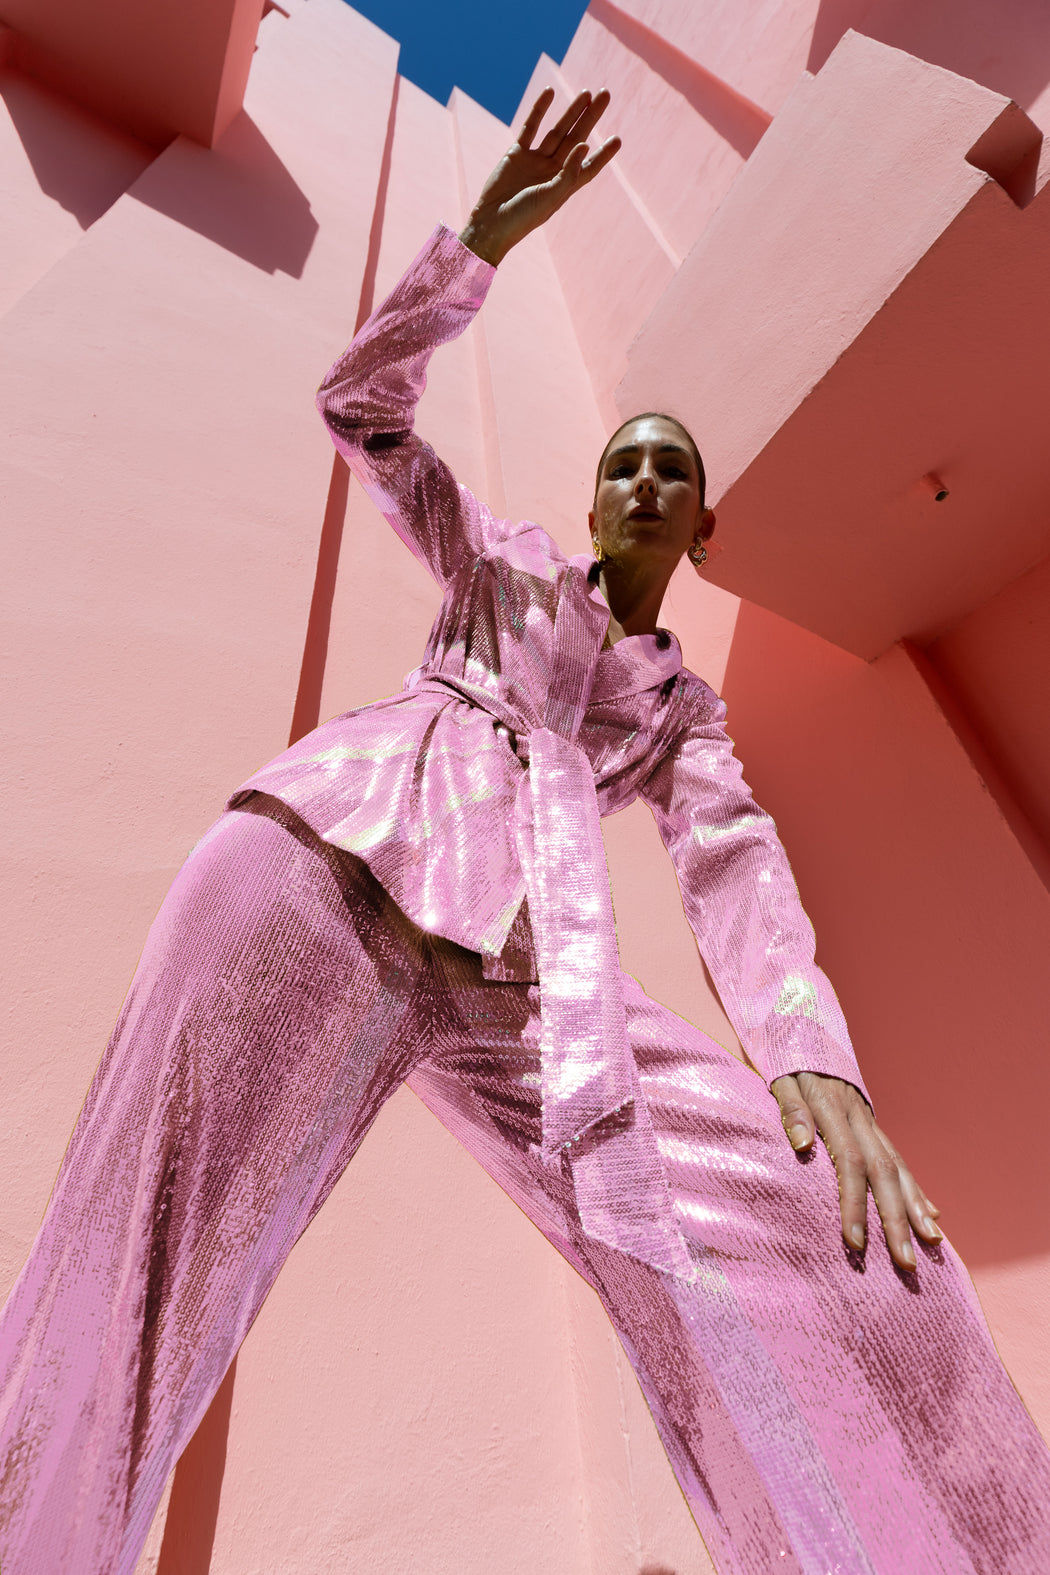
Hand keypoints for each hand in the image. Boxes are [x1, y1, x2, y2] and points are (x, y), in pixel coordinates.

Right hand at [458, 87, 620, 265]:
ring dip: (572, 111)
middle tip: (605, 94)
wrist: (490, 222)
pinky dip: (539, 109)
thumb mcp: (549, 198)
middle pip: (577, 138)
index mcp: (564, 185)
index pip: (588, 167)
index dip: (603, 154)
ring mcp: (535, 160)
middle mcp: (552, 170)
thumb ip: (568, 173)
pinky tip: (550, 92)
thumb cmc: (523, 218)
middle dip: (591, 117)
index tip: (617, 140)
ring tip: (586, 92)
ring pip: (557, 130)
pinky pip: (530, 127)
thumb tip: (585, 145)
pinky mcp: (517, 152)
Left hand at [771, 1071, 943, 1270]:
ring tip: (932, 1242)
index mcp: (834, 1111)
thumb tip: (801, 1144)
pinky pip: (900, 1160)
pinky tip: (931, 1214)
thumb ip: (791, 1110)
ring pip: (900, 1168)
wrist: (807, 1037)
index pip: (850, 1164)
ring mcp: (871, 1124)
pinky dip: (916, 1189)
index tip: (855, 1242)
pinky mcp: (874, 1128)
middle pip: (884, 1173)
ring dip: (915, 1208)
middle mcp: (860, 1120)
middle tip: (905, 1261)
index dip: (854, 1204)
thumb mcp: (781, 1081)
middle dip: (896, 1220)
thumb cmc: (788, 1066)